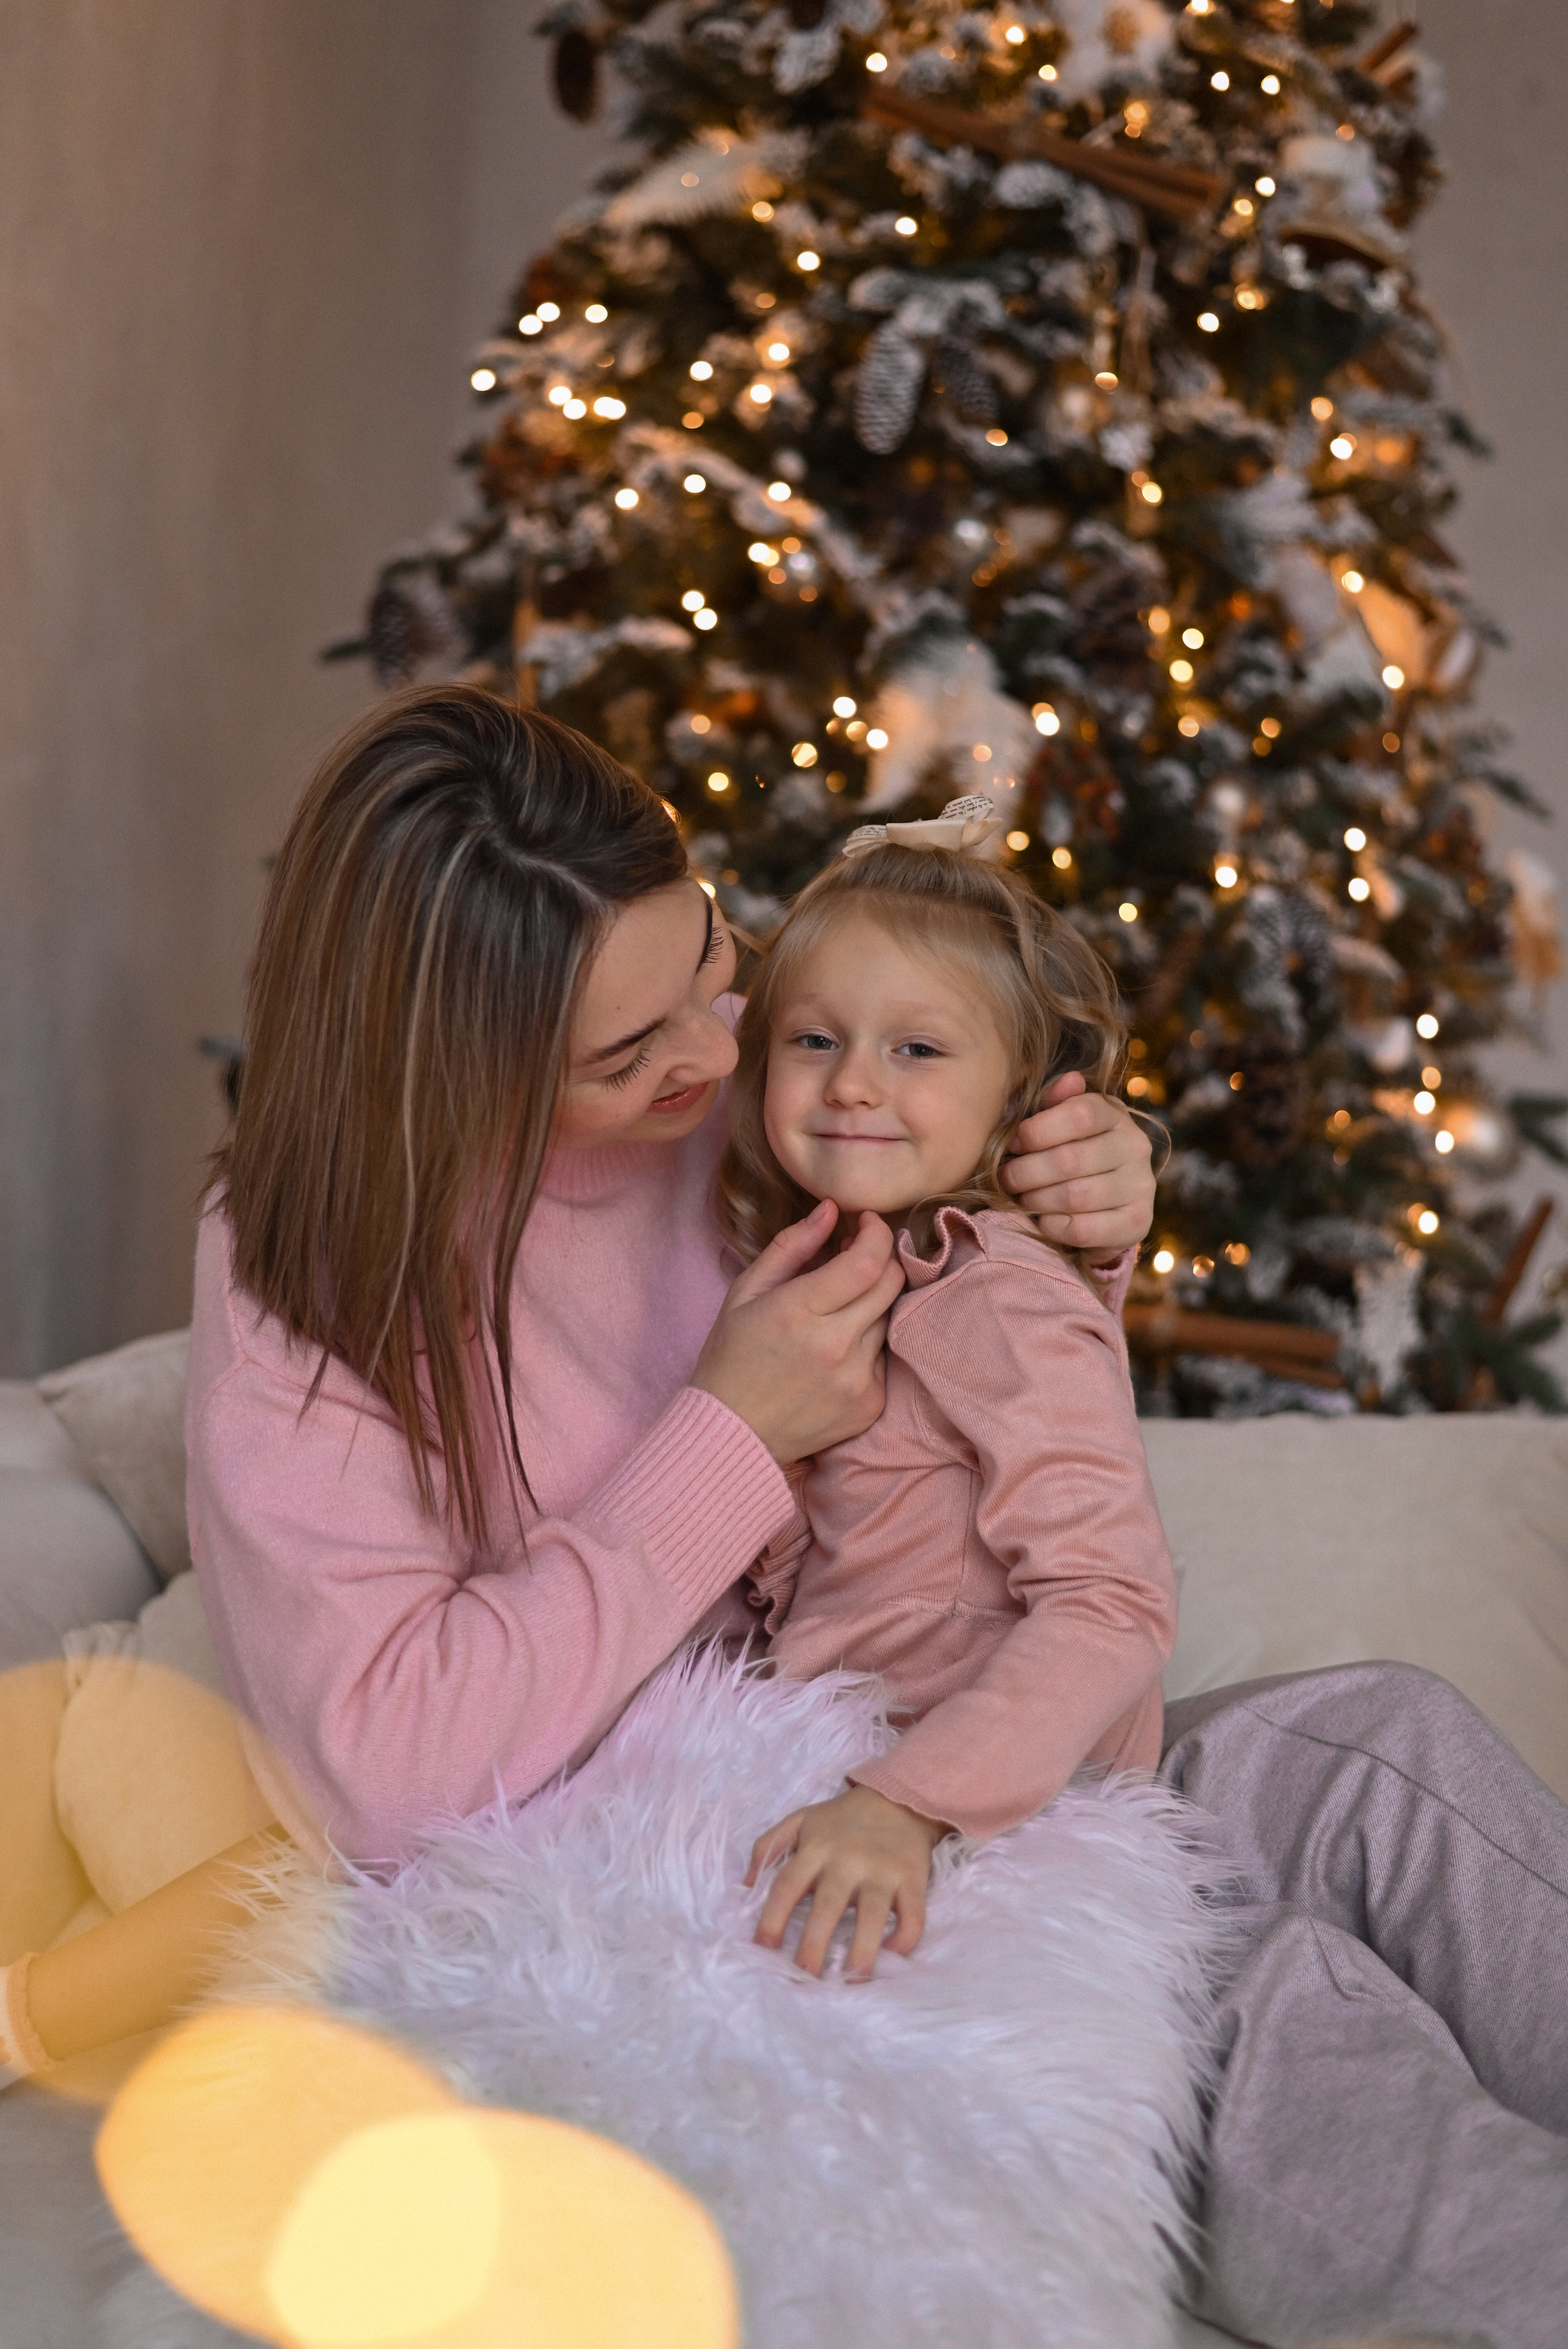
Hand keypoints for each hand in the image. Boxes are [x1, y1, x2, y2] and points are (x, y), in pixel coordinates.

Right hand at [692, 1203, 904, 1463]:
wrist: (731, 1435)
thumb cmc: (732, 1358)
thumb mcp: (745, 1293)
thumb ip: (791, 1247)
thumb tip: (831, 1210)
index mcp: (797, 1313)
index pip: (867, 1262)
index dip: (876, 1233)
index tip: (866, 1222)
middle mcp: (834, 1347)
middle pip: (890, 1285)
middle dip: (882, 1258)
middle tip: (858, 1254)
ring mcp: (857, 1380)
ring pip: (889, 1318)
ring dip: (872, 1302)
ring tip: (837, 1308)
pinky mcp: (870, 1406)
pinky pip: (884, 1357)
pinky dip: (868, 1343)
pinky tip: (836, 1350)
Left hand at [746, 1783, 946, 1979]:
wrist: (898, 1797)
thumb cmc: (843, 1819)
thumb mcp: (801, 1820)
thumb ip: (769, 1846)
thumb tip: (745, 1885)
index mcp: (817, 1848)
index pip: (787, 1884)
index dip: (772, 1917)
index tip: (762, 1948)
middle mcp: (848, 1860)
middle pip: (828, 1905)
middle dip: (814, 1944)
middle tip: (803, 1977)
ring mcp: (883, 1871)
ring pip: (873, 1914)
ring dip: (862, 1950)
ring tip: (851, 1980)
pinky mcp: (913, 1878)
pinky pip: (913, 1914)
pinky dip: (906, 1937)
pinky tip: (892, 1955)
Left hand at [1002, 1071, 1155, 1260]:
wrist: (1105, 1202)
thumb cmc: (1070, 1150)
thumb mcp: (1060, 1122)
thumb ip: (1055, 1101)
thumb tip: (1069, 1080)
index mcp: (1115, 1115)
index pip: (1081, 1114)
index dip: (1038, 1130)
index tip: (1012, 1144)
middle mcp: (1136, 1147)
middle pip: (1072, 1159)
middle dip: (1027, 1171)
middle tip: (1006, 1178)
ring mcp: (1141, 1187)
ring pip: (1075, 1196)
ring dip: (1036, 1200)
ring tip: (1021, 1198)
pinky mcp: (1137, 1223)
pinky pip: (1084, 1229)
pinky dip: (1053, 1226)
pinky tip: (1042, 1220)